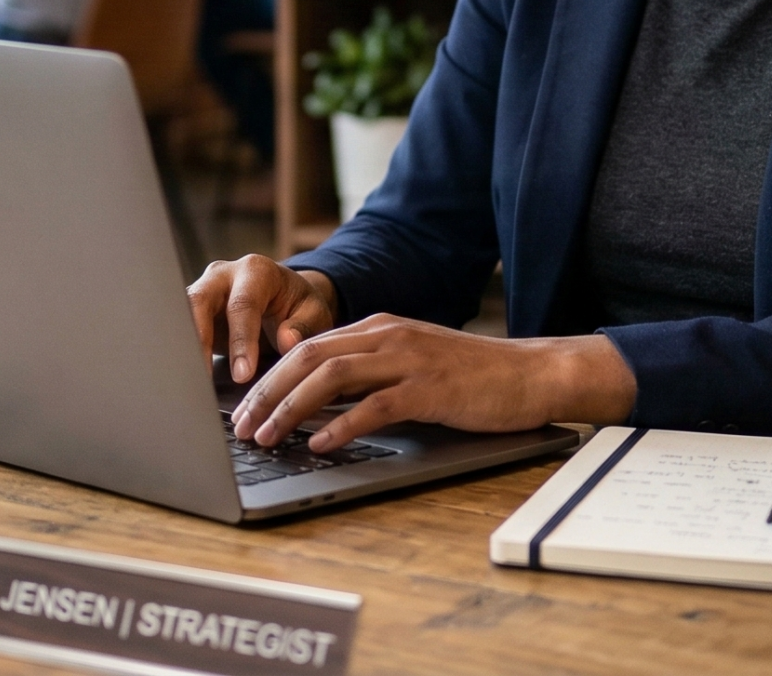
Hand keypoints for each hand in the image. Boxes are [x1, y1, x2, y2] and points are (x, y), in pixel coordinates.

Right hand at [187, 255, 338, 383]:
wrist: (283, 298)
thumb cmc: (298, 306)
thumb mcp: (314, 313)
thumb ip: (304, 326)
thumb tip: (287, 341)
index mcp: (256, 271)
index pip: (242, 304)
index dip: (241, 340)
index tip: (243, 374)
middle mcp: (223, 275)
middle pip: (199, 301)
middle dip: (198, 340)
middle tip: (202, 377)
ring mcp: (203, 291)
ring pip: (180, 314)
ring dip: (181, 347)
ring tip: (187, 381)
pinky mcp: (191, 311)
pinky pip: (178, 329)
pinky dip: (179, 352)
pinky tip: (183, 377)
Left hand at [229, 317, 637, 454]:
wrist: (530, 374)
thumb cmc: (470, 377)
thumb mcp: (410, 364)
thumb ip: (368, 374)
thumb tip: (316, 405)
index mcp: (378, 327)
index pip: (308, 346)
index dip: (270, 376)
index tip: (245, 407)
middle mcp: (387, 335)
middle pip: (308, 356)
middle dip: (267, 392)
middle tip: (242, 426)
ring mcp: (408, 359)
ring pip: (332, 377)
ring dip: (292, 408)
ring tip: (268, 437)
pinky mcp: (429, 388)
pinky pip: (374, 405)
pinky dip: (341, 425)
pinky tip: (320, 444)